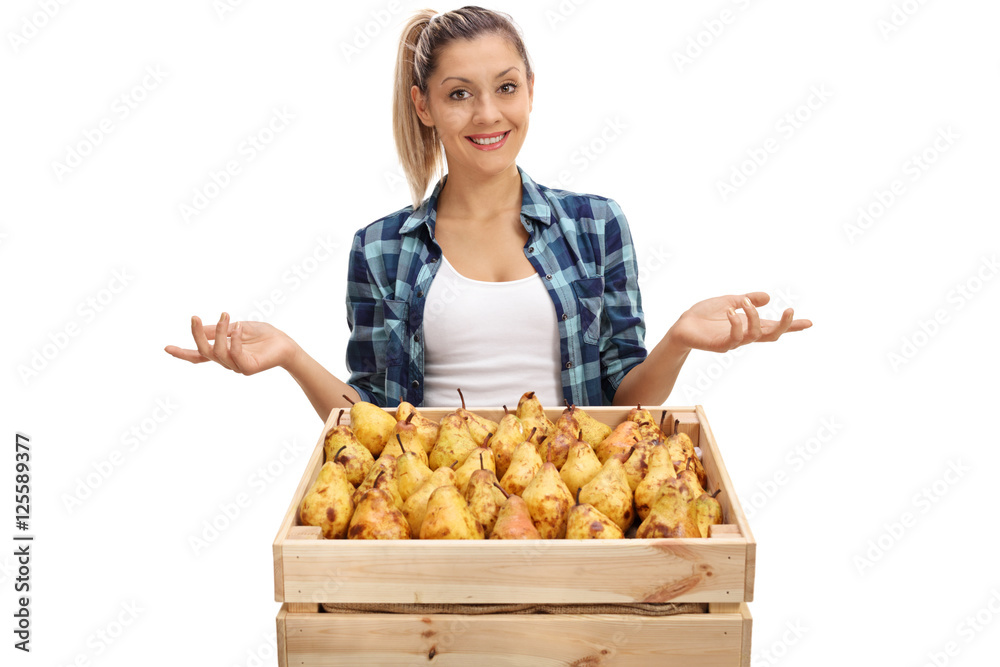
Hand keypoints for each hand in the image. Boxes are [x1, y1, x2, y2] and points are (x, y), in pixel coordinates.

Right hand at [164, 313, 296, 375]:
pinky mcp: (248, 368)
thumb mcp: (236, 328)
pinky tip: (238, 328)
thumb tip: (199, 327)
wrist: (285, 343)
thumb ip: (217, 330)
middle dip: (197, 335)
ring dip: (220, 332)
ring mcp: (236, 366)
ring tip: (227, 317)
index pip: (198, 356)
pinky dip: (235, 340)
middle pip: (204, 352)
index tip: (166, 348)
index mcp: (222, 352)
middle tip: (194, 318)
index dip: (182, 353)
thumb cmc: (262, 335)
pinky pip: (235, 355)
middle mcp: (227, 362)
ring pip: (218, 352)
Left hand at [666, 292, 811, 353]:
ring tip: (744, 303)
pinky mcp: (721, 345)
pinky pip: (735, 337)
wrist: (683, 325)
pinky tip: (732, 312)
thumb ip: (748, 300)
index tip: (810, 322)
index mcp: (749, 325)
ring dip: (753, 316)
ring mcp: (734, 342)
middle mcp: (745, 335)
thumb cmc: (704, 315)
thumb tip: (768, 297)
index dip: (791, 326)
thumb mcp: (729, 301)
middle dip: (785, 325)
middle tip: (790, 310)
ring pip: (755, 335)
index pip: (774, 326)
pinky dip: (737, 323)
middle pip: (772, 335)